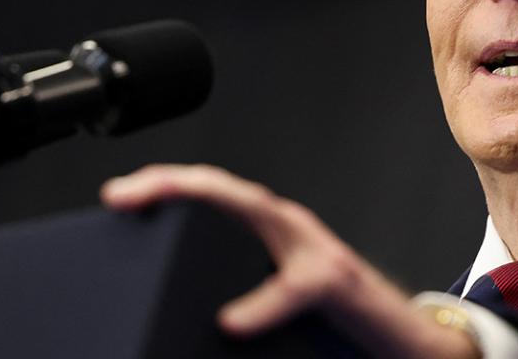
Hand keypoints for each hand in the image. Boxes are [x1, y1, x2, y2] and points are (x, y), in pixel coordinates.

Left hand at [101, 164, 479, 358]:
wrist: (400, 336)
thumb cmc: (334, 318)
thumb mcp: (275, 293)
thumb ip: (239, 284)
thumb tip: (191, 308)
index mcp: (270, 233)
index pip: (213, 197)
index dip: (166, 187)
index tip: (118, 195)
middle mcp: (290, 228)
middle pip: (227, 190)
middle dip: (174, 181)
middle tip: (122, 193)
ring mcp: (315, 248)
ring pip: (260, 212)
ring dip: (209, 201)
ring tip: (164, 202)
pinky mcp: (336, 281)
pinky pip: (297, 288)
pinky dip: (264, 303)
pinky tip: (233, 320)